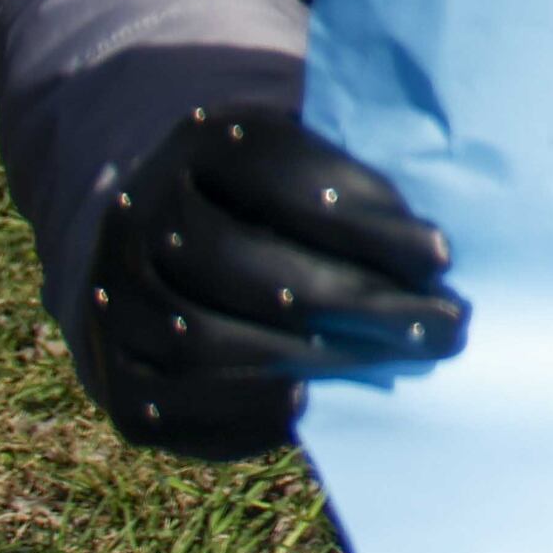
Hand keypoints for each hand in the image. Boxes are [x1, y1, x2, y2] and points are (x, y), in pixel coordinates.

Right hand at [83, 107, 467, 460]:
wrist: (162, 240)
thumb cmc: (272, 200)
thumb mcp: (310, 161)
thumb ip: (358, 191)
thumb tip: (433, 256)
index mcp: (201, 142)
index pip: (281, 180)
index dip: (363, 222)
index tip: (441, 256)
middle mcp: (140, 213)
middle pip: (245, 264)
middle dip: (355, 301)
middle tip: (443, 325)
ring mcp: (113, 293)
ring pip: (204, 338)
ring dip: (310, 359)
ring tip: (391, 363)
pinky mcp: (109, 369)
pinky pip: (166, 401)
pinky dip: (238, 411)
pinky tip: (307, 403)